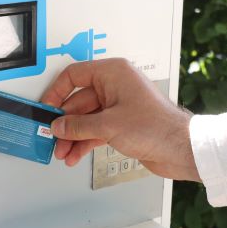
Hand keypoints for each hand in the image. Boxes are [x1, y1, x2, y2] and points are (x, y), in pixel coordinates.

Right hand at [39, 58, 199, 181]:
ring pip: (86, 119)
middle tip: (52, 136)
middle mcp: (116, 86)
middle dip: (64, 122)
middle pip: (78, 101)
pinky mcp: (123, 124)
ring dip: (73, 136)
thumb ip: (78, 126)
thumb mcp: (108, 125)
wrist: (180, 149)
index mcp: (113, 73)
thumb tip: (59, 126)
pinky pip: (96, 130)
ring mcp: (119, 106)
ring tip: (62, 151)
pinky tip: (75, 154)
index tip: (46, 108)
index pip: (74, 75)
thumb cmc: (157, 127)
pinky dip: (85, 142)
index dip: (56, 92)